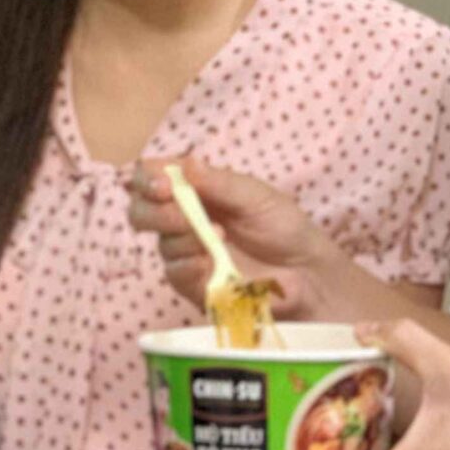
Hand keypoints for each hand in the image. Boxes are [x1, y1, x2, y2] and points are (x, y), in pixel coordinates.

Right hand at [126, 157, 345, 319]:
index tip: (163, 184)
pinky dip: (188, 262)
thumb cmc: (284, 228)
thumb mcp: (256, 196)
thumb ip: (220, 183)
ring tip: (217, 234)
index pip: (152, 179)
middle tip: (179, 209)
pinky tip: (210, 259)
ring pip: (159, 243)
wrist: (308, 273)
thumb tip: (185, 164)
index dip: (148, 179)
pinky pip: (174, 273)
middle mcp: (183, 220)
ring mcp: (187, 254)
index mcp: (194, 191)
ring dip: (180, 234)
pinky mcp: (195, 285)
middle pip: (141, 211)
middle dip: (154, 208)